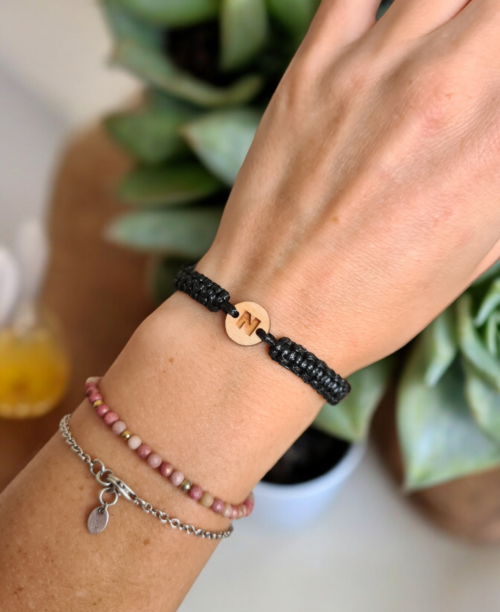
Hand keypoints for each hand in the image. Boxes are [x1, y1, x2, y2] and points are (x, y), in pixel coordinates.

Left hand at [197, 0, 499, 376]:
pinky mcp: (313, 69)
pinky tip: (393, 22)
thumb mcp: (477, 250)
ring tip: (444, 41)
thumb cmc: (380, 298)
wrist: (277, 312)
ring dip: (455, 10)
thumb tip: (494, 136)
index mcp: (496, 148)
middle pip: (496, 6)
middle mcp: (448, 91)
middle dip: (491, 30)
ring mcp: (374, 70)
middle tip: (476, 61)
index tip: (489, 104)